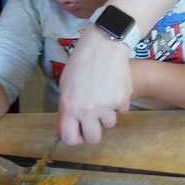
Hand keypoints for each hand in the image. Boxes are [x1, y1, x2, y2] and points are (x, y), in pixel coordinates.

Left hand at [57, 27, 132, 143]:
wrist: (104, 45)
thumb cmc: (81, 63)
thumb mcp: (65, 85)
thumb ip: (64, 110)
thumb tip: (62, 132)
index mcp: (70, 107)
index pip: (70, 139)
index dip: (75, 138)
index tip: (78, 132)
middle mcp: (88, 110)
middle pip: (94, 138)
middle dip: (93, 131)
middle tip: (94, 119)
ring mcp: (107, 106)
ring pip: (109, 124)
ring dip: (107, 114)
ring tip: (104, 95)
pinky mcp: (122, 99)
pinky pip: (122, 110)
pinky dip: (119, 102)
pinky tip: (114, 87)